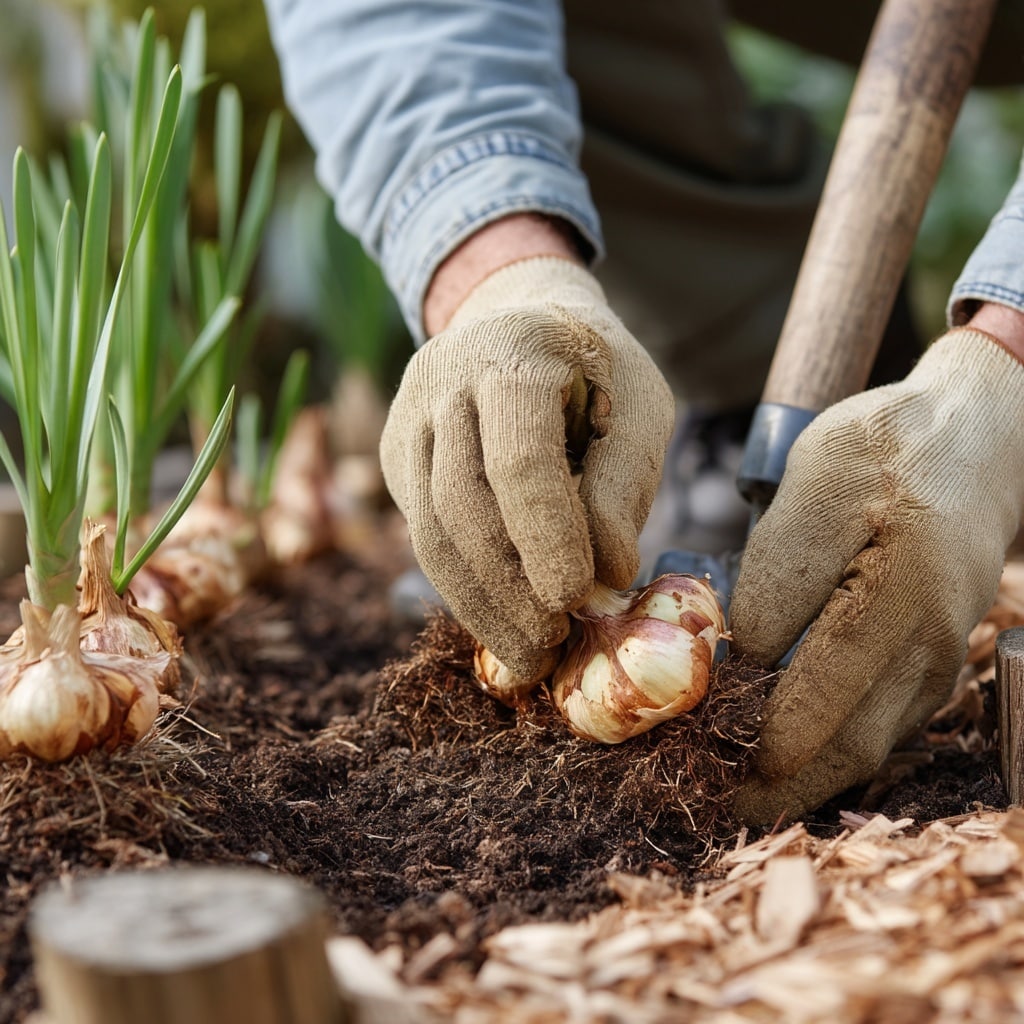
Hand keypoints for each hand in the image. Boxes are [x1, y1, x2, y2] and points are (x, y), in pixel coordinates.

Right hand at [380, 255, 674, 679]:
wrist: (519, 320)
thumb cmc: (596, 370)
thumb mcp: (639, 407)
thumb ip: (624, 485)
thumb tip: (608, 575)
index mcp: (515, 352)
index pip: (519, 460)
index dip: (545, 537)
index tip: (574, 600)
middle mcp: (443, 380)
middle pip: (462, 504)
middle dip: (507, 590)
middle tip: (550, 648)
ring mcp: (408, 418)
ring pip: (430, 529)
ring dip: (479, 604)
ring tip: (527, 653)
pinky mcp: (396, 454)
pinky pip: (422, 532)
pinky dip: (462, 586)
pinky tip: (499, 620)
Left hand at [729, 325, 1023, 823]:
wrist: (970, 447)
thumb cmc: (883, 454)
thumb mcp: (817, 484)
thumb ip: (780, 574)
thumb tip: (745, 658)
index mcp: (897, 601)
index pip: (811, 702)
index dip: (745, 737)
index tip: (685, 755)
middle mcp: (927, 652)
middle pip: (842, 753)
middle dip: (767, 788)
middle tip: (700, 804)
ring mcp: (936, 668)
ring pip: (863, 753)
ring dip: (794, 782)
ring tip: (725, 792)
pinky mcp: (932, 669)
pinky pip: (878, 732)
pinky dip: (824, 756)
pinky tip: (775, 755)